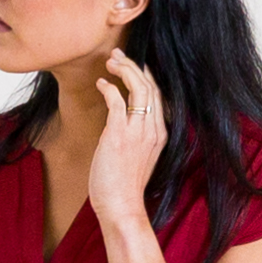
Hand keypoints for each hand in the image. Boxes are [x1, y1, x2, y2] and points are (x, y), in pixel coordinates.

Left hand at [80, 44, 168, 233]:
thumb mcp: (137, 158)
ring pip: (138, 89)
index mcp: (160, 135)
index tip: (134, 65)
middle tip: (118, 55)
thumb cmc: (124, 187)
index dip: (146, 76)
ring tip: (110, 61)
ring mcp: (138, 132)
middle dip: (134, 66)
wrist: (122, 207)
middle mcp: (153, 130)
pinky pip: (117, 102)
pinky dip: (109, 88)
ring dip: (124, 70)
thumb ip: (135, 138)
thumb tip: (121, 123)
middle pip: (150, 87)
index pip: (158, 96)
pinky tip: (100, 83)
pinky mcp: (119, 135)